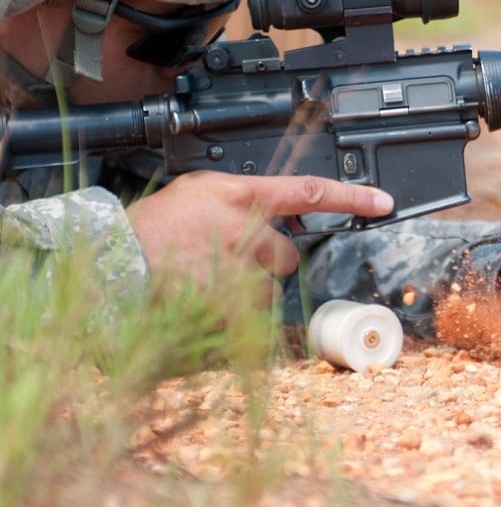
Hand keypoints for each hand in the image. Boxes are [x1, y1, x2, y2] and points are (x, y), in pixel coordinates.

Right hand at [127, 172, 392, 299]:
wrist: (111, 264)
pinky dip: (229, 314)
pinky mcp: (228, 304)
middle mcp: (245, 229)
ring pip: (267, 289)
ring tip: (205, 283)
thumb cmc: (147, 228)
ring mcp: (237, 268)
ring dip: (246, 291)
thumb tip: (274, 212)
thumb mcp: (195, 193)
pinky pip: (247, 315)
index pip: (309, 191)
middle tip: (227, 262)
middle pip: (287, 255)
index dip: (352, 197)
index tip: (382, 203)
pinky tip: (199, 301)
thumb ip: (240, 199)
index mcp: (239, 196)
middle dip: (266, 263)